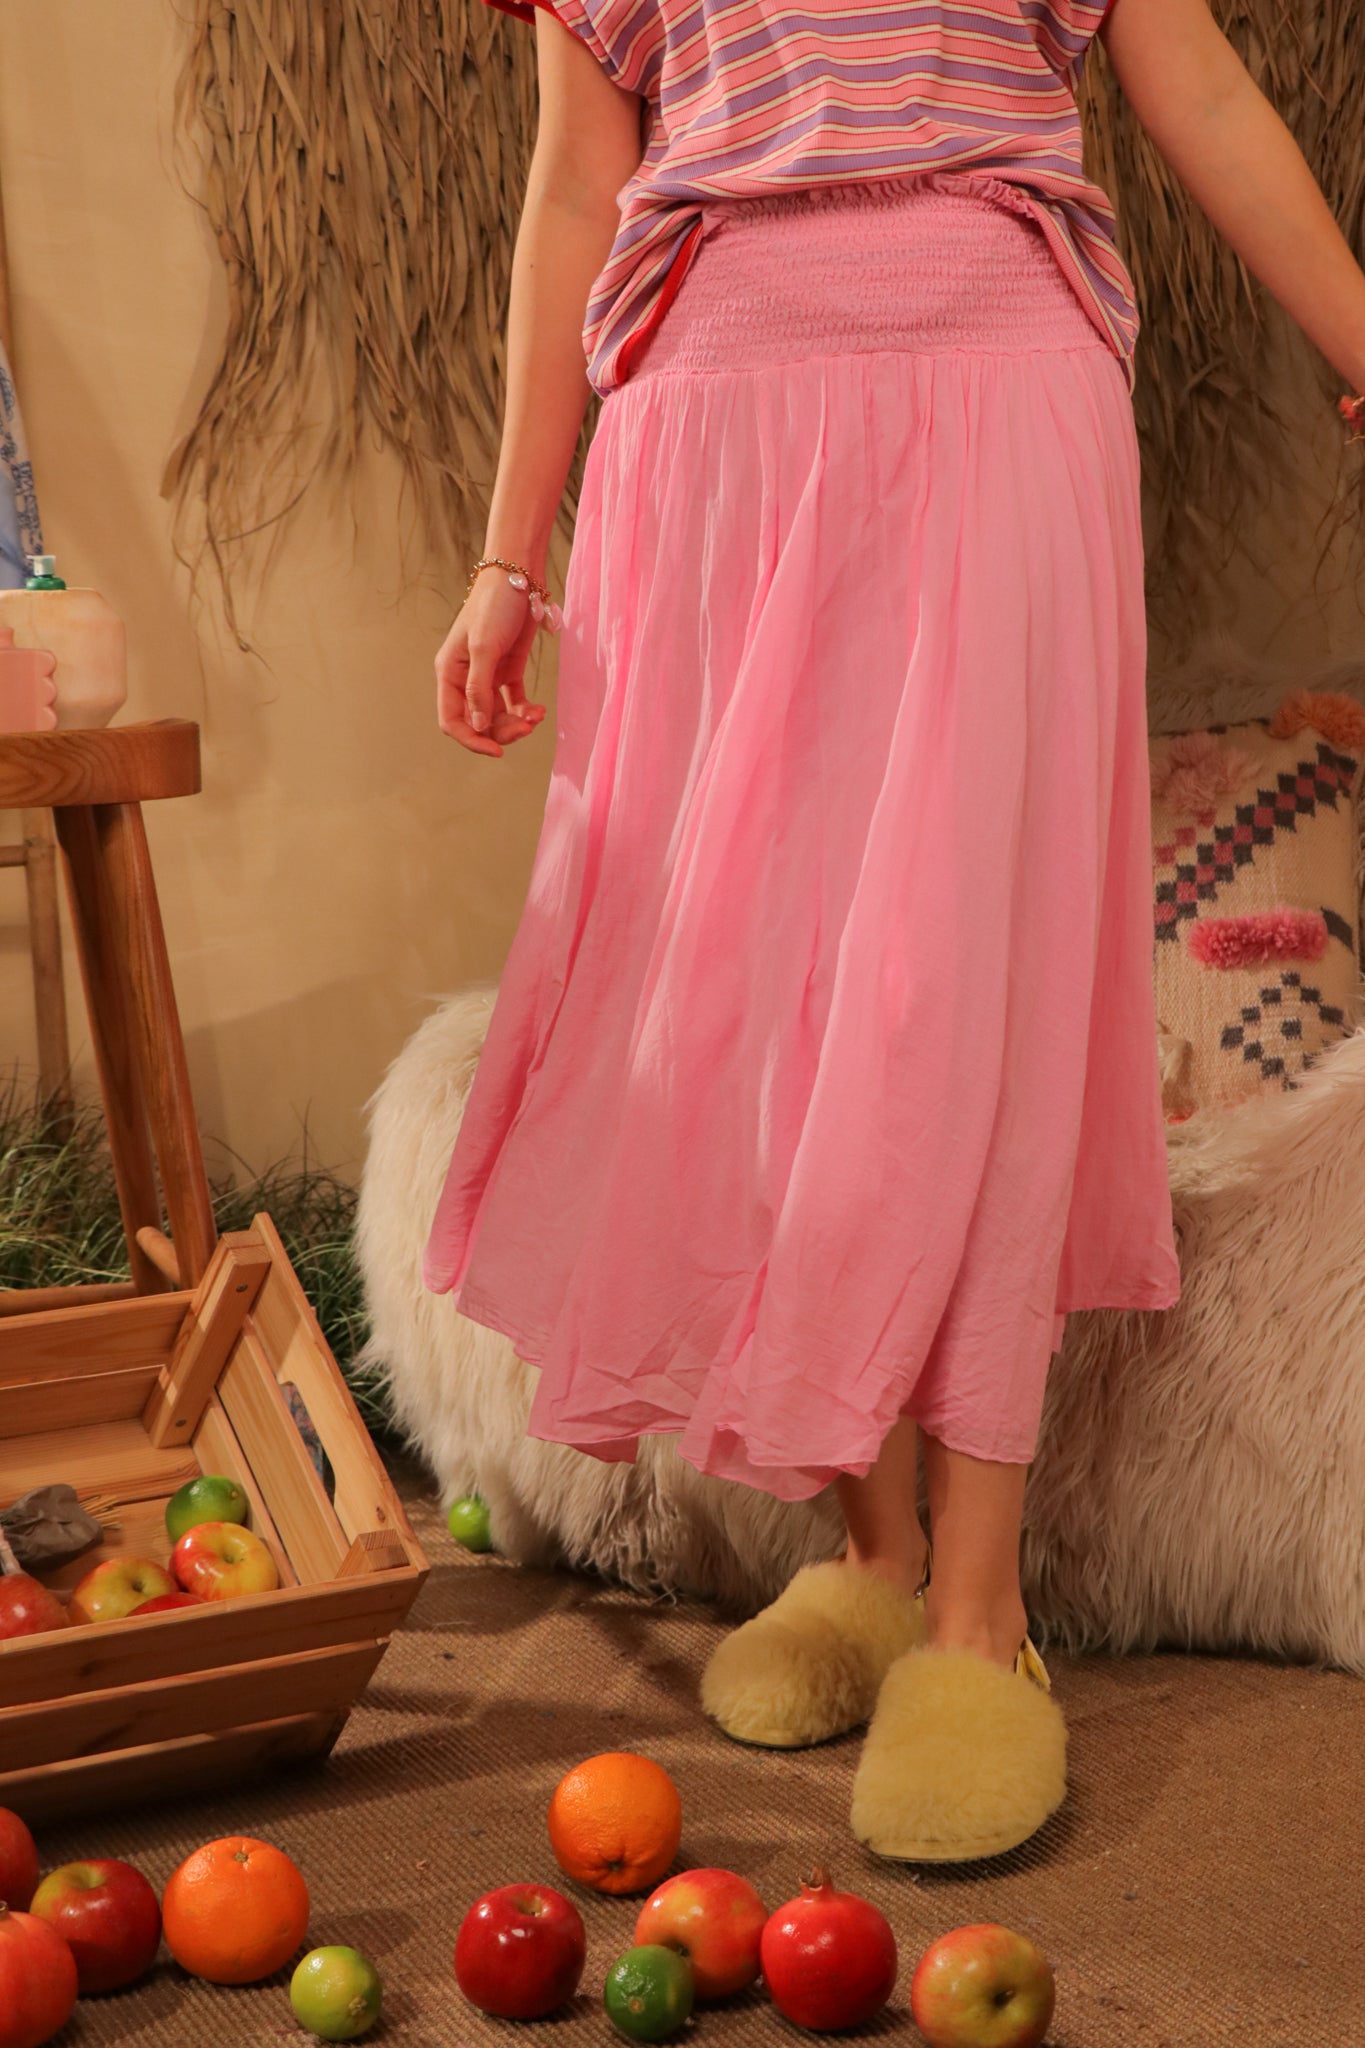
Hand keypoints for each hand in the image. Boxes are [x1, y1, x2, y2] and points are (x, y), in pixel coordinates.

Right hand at [435, 571, 551, 757]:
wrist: (518, 577)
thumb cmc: (494, 606)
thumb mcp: (484, 647)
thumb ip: (479, 689)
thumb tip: (478, 727)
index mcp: (449, 673)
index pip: (452, 720)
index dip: (471, 740)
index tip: (496, 751)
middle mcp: (465, 678)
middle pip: (478, 723)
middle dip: (501, 732)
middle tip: (527, 728)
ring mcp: (487, 676)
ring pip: (497, 717)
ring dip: (516, 724)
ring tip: (536, 717)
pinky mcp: (508, 670)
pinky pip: (513, 703)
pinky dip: (525, 711)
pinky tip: (539, 710)